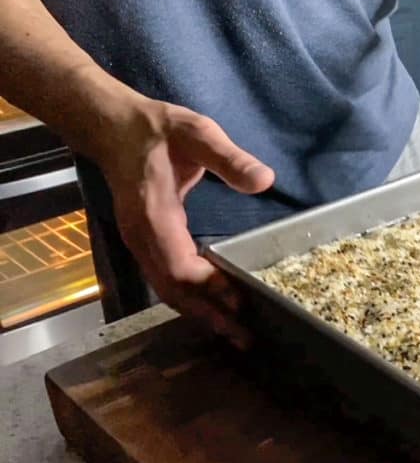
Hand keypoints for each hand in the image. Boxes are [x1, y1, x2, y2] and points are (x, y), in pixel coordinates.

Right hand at [89, 97, 273, 347]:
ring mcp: (139, 242)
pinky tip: (211, 307)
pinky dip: (188, 298)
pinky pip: (165, 279)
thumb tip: (264, 180)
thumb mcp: (197, 132)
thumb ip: (229, 157)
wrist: (112, 126)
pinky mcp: (144, 242)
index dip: (210, 288)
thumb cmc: (157, 129)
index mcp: (153, 215)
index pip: (181, 266)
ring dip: (199, 312)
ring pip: (167, 289)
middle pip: (173, 289)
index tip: (241, 301)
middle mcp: (142, 237)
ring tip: (233, 333)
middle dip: (208, 315)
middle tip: (244, 337)